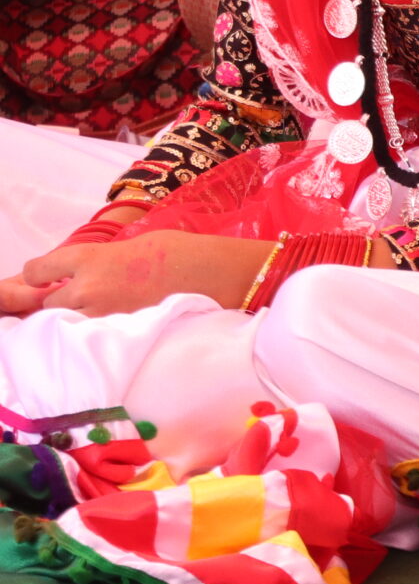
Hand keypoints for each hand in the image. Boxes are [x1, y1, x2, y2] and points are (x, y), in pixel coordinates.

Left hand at [16, 231, 271, 315]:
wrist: (215, 275)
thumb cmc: (180, 252)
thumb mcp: (132, 246)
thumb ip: (100, 260)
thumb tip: (83, 272)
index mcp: (91, 259)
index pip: (38, 270)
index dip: (39, 275)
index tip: (45, 278)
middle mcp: (89, 289)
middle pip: (48, 304)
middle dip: (60, 302)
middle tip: (81, 298)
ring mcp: (104, 316)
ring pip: (68, 326)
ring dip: (76, 320)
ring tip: (99, 313)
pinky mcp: (121, 336)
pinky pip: (93, 338)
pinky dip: (96, 334)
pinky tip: (113, 326)